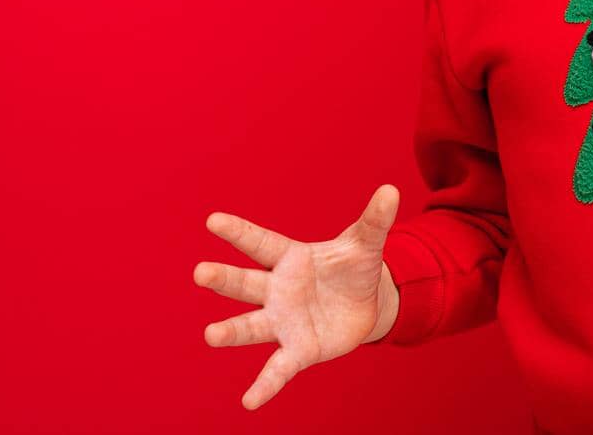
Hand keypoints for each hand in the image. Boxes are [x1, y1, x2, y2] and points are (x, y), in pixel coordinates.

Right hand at [194, 184, 400, 408]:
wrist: (365, 304)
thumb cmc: (353, 268)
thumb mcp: (366, 244)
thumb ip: (375, 220)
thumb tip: (391, 190)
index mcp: (290, 258)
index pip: (261, 243)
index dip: (239, 232)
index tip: (212, 221)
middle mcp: (278, 291)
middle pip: (246, 283)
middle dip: (224, 278)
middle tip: (200, 272)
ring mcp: (283, 322)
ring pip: (252, 326)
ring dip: (231, 332)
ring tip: (210, 335)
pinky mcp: (298, 350)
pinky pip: (278, 368)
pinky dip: (265, 384)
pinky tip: (249, 401)